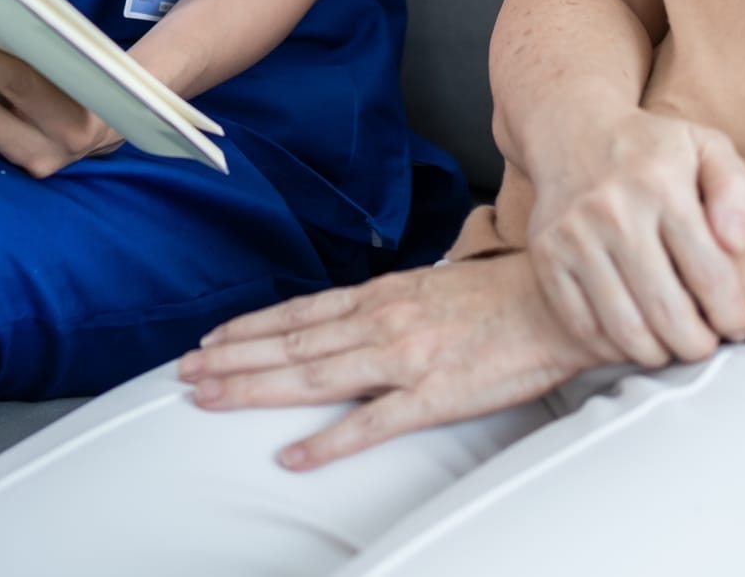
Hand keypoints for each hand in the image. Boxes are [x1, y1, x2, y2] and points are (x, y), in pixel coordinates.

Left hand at [178, 254, 599, 468]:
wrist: (559, 305)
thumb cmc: (501, 297)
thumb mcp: (432, 287)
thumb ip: (388, 304)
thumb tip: (349, 316)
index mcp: (383, 296)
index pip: (300, 314)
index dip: (249, 328)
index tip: (209, 340)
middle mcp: (382, 322)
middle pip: (291, 345)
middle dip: (233, 358)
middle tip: (185, 373)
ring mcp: (404, 359)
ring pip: (314, 377)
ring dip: (256, 388)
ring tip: (211, 399)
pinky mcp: (434, 395)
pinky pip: (372, 424)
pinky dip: (328, 441)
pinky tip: (293, 456)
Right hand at [522, 107, 744, 367]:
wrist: (571, 129)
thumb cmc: (651, 148)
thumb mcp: (706, 146)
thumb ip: (737, 191)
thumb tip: (736, 244)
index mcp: (662, 185)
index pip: (709, 274)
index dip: (731, 315)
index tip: (738, 327)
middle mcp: (614, 211)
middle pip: (665, 310)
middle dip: (695, 345)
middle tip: (705, 347)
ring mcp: (573, 235)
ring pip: (623, 328)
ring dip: (656, 354)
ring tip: (671, 346)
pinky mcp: (545, 254)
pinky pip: (582, 325)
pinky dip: (611, 347)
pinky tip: (632, 336)